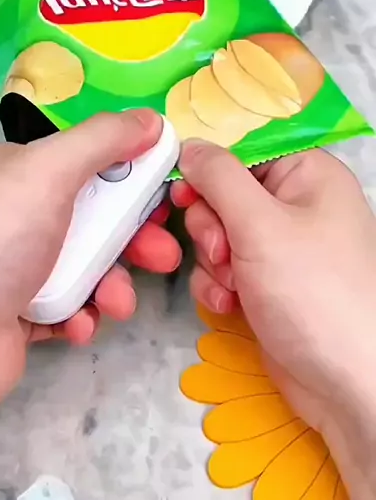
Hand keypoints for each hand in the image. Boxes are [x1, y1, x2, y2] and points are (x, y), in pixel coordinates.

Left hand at [0, 111, 180, 415]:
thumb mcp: (49, 171)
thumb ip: (104, 139)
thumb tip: (151, 119)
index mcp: (11, 170)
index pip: (81, 160)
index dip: (126, 173)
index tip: (163, 191)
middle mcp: (10, 213)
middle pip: (92, 216)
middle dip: (131, 237)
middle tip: (163, 255)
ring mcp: (13, 266)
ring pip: (86, 265)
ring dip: (110, 283)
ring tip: (116, 302)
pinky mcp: (18, 316)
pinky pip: (68, 307)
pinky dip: (80, 314)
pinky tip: (76, 324)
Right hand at [173, 143, 375, 498]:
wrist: (346, 385)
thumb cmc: (312, 291)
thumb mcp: (260, 224)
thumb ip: (218, 177)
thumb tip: (187, 144)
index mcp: (307, 172)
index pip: (243, 147)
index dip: (209, 166)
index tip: (184, 189)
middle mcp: (295, 204)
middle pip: (223, 192)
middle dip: (211, 226)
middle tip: (223, 252)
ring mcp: (280, 247)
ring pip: (216, 233)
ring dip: (213, 261)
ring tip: (232, 287)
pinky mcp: (266, 283)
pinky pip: (223, 268)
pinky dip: (218, 286)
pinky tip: (230, 307)